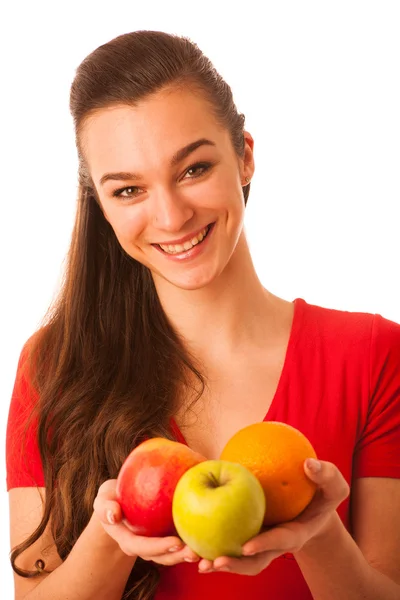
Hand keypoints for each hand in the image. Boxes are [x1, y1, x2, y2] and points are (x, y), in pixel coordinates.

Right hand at [92, 479, 199, 565]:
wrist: (120, 502)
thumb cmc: (112, 498)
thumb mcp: (103, 498)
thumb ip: (105, 506)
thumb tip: (113, 515)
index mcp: (128, 540)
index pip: (143, 547)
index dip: (159, 547)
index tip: (176, 543)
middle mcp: (143, 547)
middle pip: (161, 557)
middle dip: (177, 557)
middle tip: (195, 551)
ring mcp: (156, 544)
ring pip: (172, 555)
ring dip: (187, 555)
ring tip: (203, 551)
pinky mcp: (167, 536)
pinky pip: (179, 542)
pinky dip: (192, 542)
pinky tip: (207, 535)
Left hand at [197, 459, 349, 574]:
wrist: (312, 506)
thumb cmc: (321, 493)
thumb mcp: (333, 485)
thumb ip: (326, 475)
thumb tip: (308, 463)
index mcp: (295, 534)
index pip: (280, 541)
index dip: (264, 544)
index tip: (247, 546)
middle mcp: (275, 544)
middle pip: (254, 562)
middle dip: (234, 565)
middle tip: (212, 563)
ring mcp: (261, 543)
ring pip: (238, 559)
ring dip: (216, 561)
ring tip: (192, 558)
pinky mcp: (248, 536)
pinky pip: (229, 542)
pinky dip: (211, 543)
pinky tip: (190, 538)